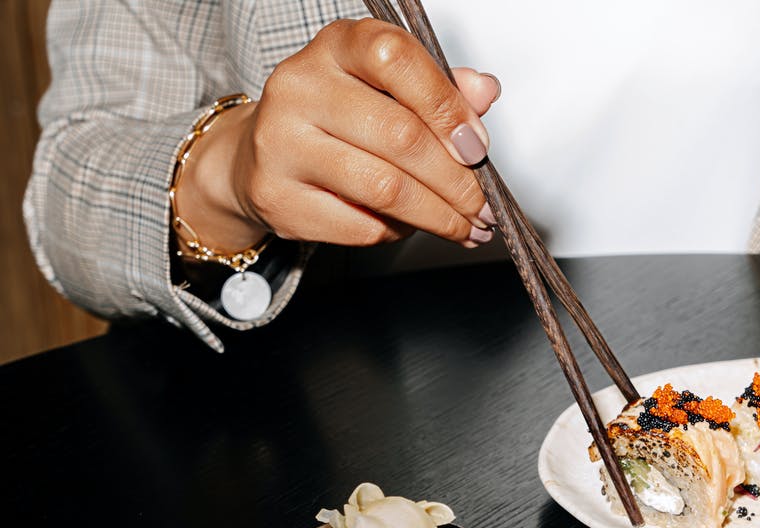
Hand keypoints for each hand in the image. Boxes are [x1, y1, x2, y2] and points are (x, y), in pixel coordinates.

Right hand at [175, 18, 501, 251]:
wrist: (258, 154)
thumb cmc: (337, 118)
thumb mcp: (388, 89)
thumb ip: (440, 89)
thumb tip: (484, 91)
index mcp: (337, 46)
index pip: (397, 60)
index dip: (447, 107)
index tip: (478, 147)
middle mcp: (301, 86)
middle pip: (400, 135)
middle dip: (456, 181)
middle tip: (482, 206)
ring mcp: (281, 141)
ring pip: (384, 188)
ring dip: (437, 216)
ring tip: (463, 226)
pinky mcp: (275, 195)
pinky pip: (359, 225)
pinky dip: (396, 232)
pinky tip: (410, 227)